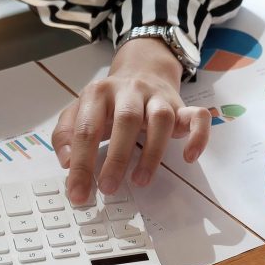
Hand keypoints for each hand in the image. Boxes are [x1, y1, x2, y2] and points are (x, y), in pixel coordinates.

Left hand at [52, 37, 210, 204]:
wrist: (143, 71)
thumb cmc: (110, 102)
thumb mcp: (80, 111)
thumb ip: (66, 133)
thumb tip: (67, 162)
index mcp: (99, 93)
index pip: (87, 129)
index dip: (81, 164)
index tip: (78, 193)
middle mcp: (130, 91)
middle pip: (126, 120)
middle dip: (116, 157)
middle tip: (108, 188)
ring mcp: (158, 97)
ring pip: (161, 119)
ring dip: (152, 153)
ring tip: (140, 181)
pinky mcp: (182, 106)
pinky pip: (198, 117)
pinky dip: (198, 136)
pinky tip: (189, 157)